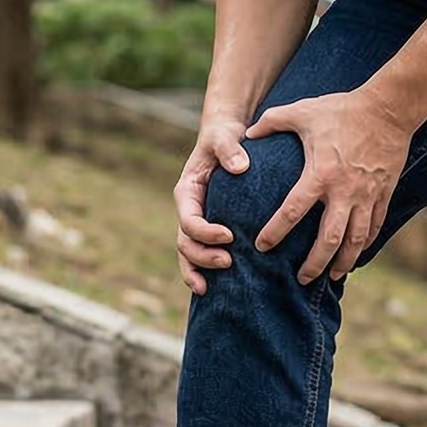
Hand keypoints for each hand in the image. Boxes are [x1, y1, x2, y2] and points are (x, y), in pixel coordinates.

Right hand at [175, 114, 252, 295]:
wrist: (227, 139)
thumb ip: (229, 149)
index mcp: (187, 192)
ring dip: (200, 270)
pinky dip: (205, 271)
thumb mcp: (224, 137)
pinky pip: (203, 253)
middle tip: (229, 262)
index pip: (189, 220)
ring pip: (190, 254)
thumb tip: (240, 167)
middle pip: (186, 243)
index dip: (206, 232)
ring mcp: (199, 222)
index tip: (230, 235)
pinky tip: (216, 289)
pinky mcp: (211, 228)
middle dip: (203, 257)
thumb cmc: (225, 137)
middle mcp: (189, 210)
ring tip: (214, 287)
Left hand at [245, 90, 412, 284]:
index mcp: (320, 173)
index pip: (293, 211)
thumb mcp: (302, 111)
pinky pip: (374, 226)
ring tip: (332, 276)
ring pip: (355, 240)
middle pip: (329, 239)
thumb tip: (248, 134)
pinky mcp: (384, 194)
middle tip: (301, 278)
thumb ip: (272, 122)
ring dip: (343, 261)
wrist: (389, 108)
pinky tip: (354, 254)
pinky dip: (364, 245)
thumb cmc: (342, 109)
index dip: (276, 231)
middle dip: (314, 263)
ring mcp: (367, 195)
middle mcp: (345, 191)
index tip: (262, 246)